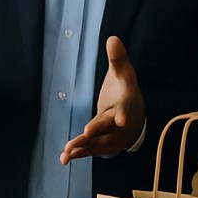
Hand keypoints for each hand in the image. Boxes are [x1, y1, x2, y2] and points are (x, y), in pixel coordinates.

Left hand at [61, 36, 144, 162]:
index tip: (121, 119)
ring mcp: (112, 136)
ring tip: (67, 150)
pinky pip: (90, 150)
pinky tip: (62, 159)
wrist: (134, 118)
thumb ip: (118, 58)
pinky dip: (77, 154)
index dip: (122, 112)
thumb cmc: (124, 91)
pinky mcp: (102, 145)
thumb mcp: (124, 73)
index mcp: (126, 103)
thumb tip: (112, 38)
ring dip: (83, 146)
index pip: (125, 107)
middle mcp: (120, 123)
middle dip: (98, 129)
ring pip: (98, 143)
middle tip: (87, 132)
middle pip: (109, 126)